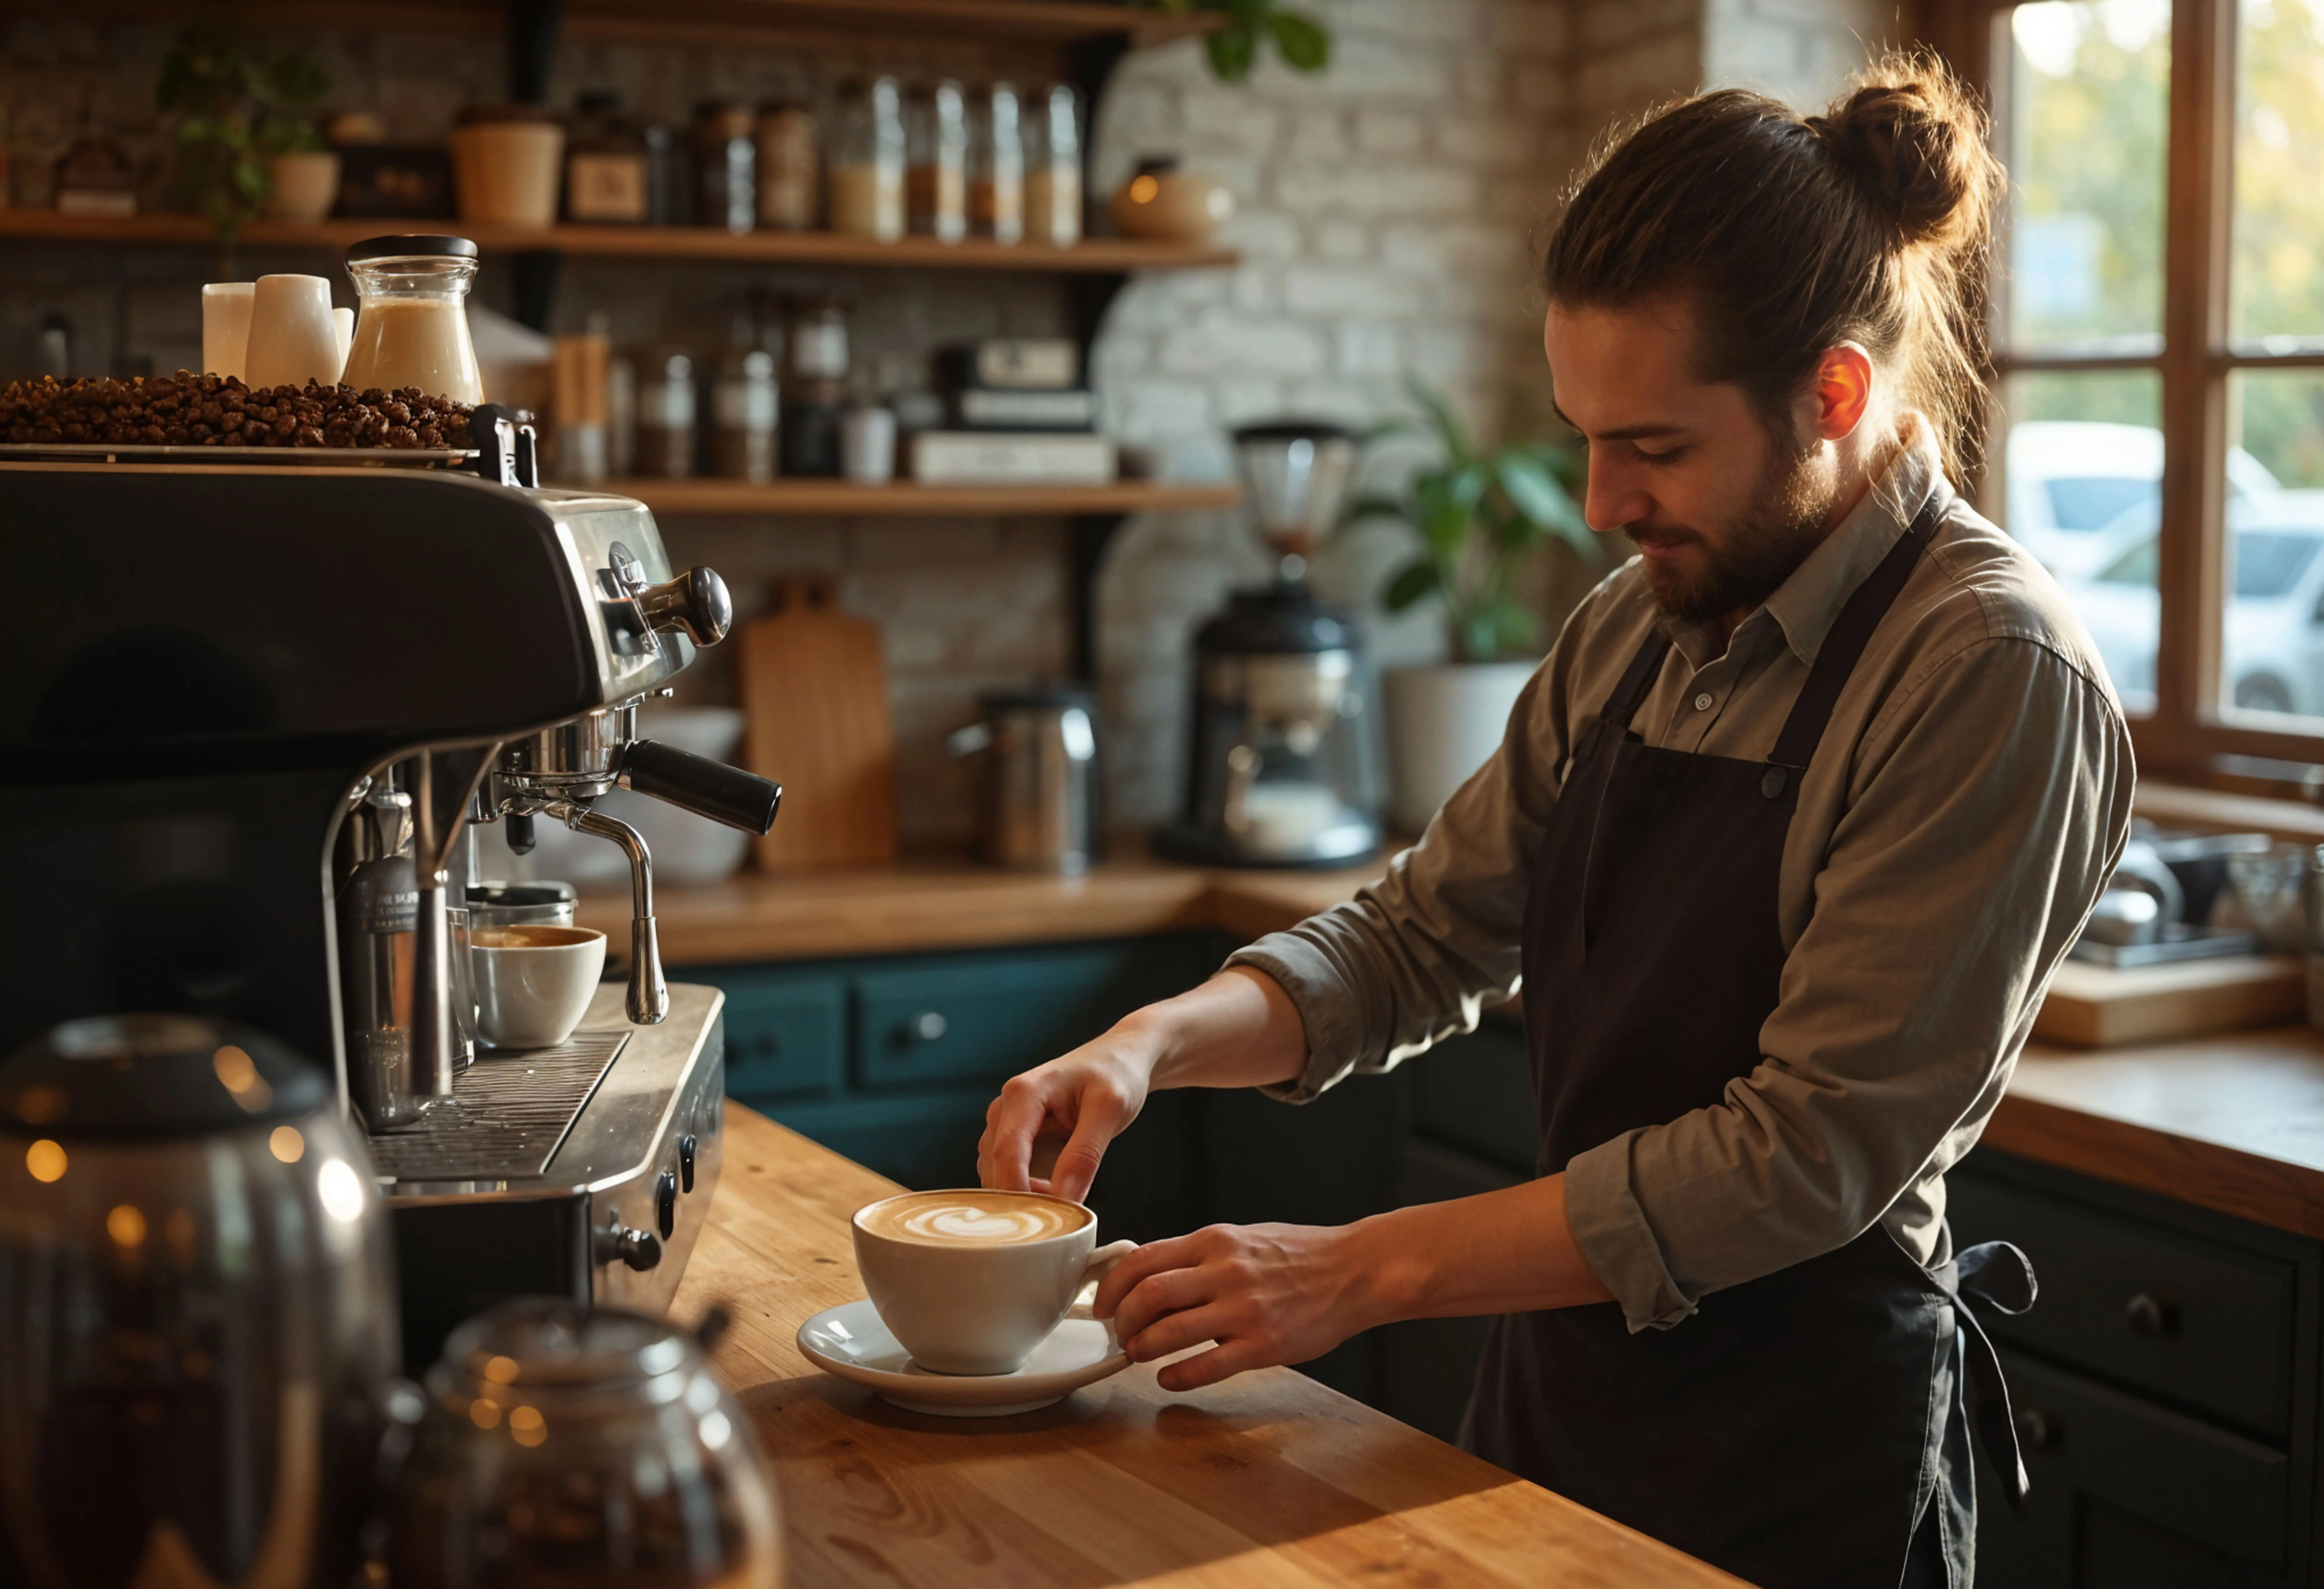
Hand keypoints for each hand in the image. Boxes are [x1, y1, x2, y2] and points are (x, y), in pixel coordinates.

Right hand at [977, 1023, 1158, 1202]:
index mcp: (1023, 1093)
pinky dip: (1025, 1187)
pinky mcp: (1014, 1134)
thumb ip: (1085, 1154)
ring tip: (1063, 1200)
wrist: (1120, 1058)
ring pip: (997, 1173)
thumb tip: (1065, 1200)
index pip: (1007, 1153)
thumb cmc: (1117, 1075)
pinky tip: (1054, 1189)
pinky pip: (1007, 1171)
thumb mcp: (1110, 1110)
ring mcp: (1006, 1121)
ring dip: (1023, 1194)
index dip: (1019, 1193)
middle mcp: (1005, 1106)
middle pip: (996, 1167)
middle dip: (1020, 1198)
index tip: (1041, 1222)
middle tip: (1058, 1219)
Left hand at [1092, 1222, 1381, 1391]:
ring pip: (1169, 1331)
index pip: (1143, 1260)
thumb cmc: (1298, 1256)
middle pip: (1147, 1295)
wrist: (1355, 1270)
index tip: (1101, 1305)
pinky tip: (1168, 1378)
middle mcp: (1224, 1271)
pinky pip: (1206, 1366)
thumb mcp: (1241, 1239)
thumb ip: (1199, 1256)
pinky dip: (1176, 1376)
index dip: (1111, 1287)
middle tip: (1118, 1335)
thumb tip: (1152, 1277)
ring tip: (1138, 1356)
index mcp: (1214, 1242)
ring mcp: (1244, 1309)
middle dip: (1121, 1321)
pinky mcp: (1263, 1345)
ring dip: (1141, 1349)